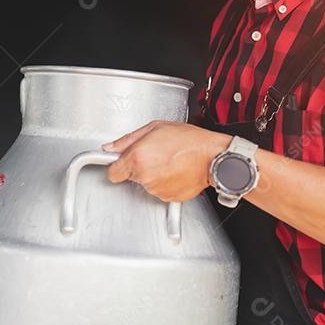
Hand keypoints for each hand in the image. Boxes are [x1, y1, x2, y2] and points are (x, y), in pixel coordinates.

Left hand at [102, 121, 230, 201]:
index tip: (121, 163)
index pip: (112, 173)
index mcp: (137, 158)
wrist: (212, 157)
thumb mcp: (155, 128)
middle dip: (138, 167)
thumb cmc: (189, 140)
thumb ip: (128, 139)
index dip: (117, 166)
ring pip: (146, 184)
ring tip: (168, 161)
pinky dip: (164, 182)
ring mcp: (156, 189)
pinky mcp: (167, 197)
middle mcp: (145, 176)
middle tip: (154, 155)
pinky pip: (159, 190)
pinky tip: (174, 170)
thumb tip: (112, 147)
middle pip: (130, 177)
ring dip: (153, 174)